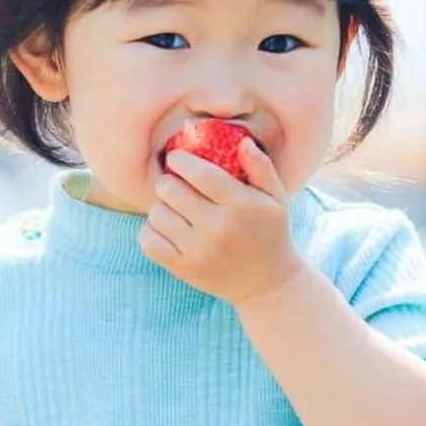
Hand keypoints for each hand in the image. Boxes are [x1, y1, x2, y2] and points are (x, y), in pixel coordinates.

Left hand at [140, 139, 304, 304]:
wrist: (266, 283)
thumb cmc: (270, 232)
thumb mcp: (276, 198)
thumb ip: (261, 167)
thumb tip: (241, 142)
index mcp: (240, 205)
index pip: (199, 173)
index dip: (180, 161)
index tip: (177, 159)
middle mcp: (217, 227)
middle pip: (170, 190)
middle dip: (169, 182)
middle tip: (177, 186)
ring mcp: (198, 250)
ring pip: (157, 213)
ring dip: (162, 207)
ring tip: (175, 210)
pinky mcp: (183, 269)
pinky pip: (148, 240)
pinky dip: (151, 230)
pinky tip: (166, 228)